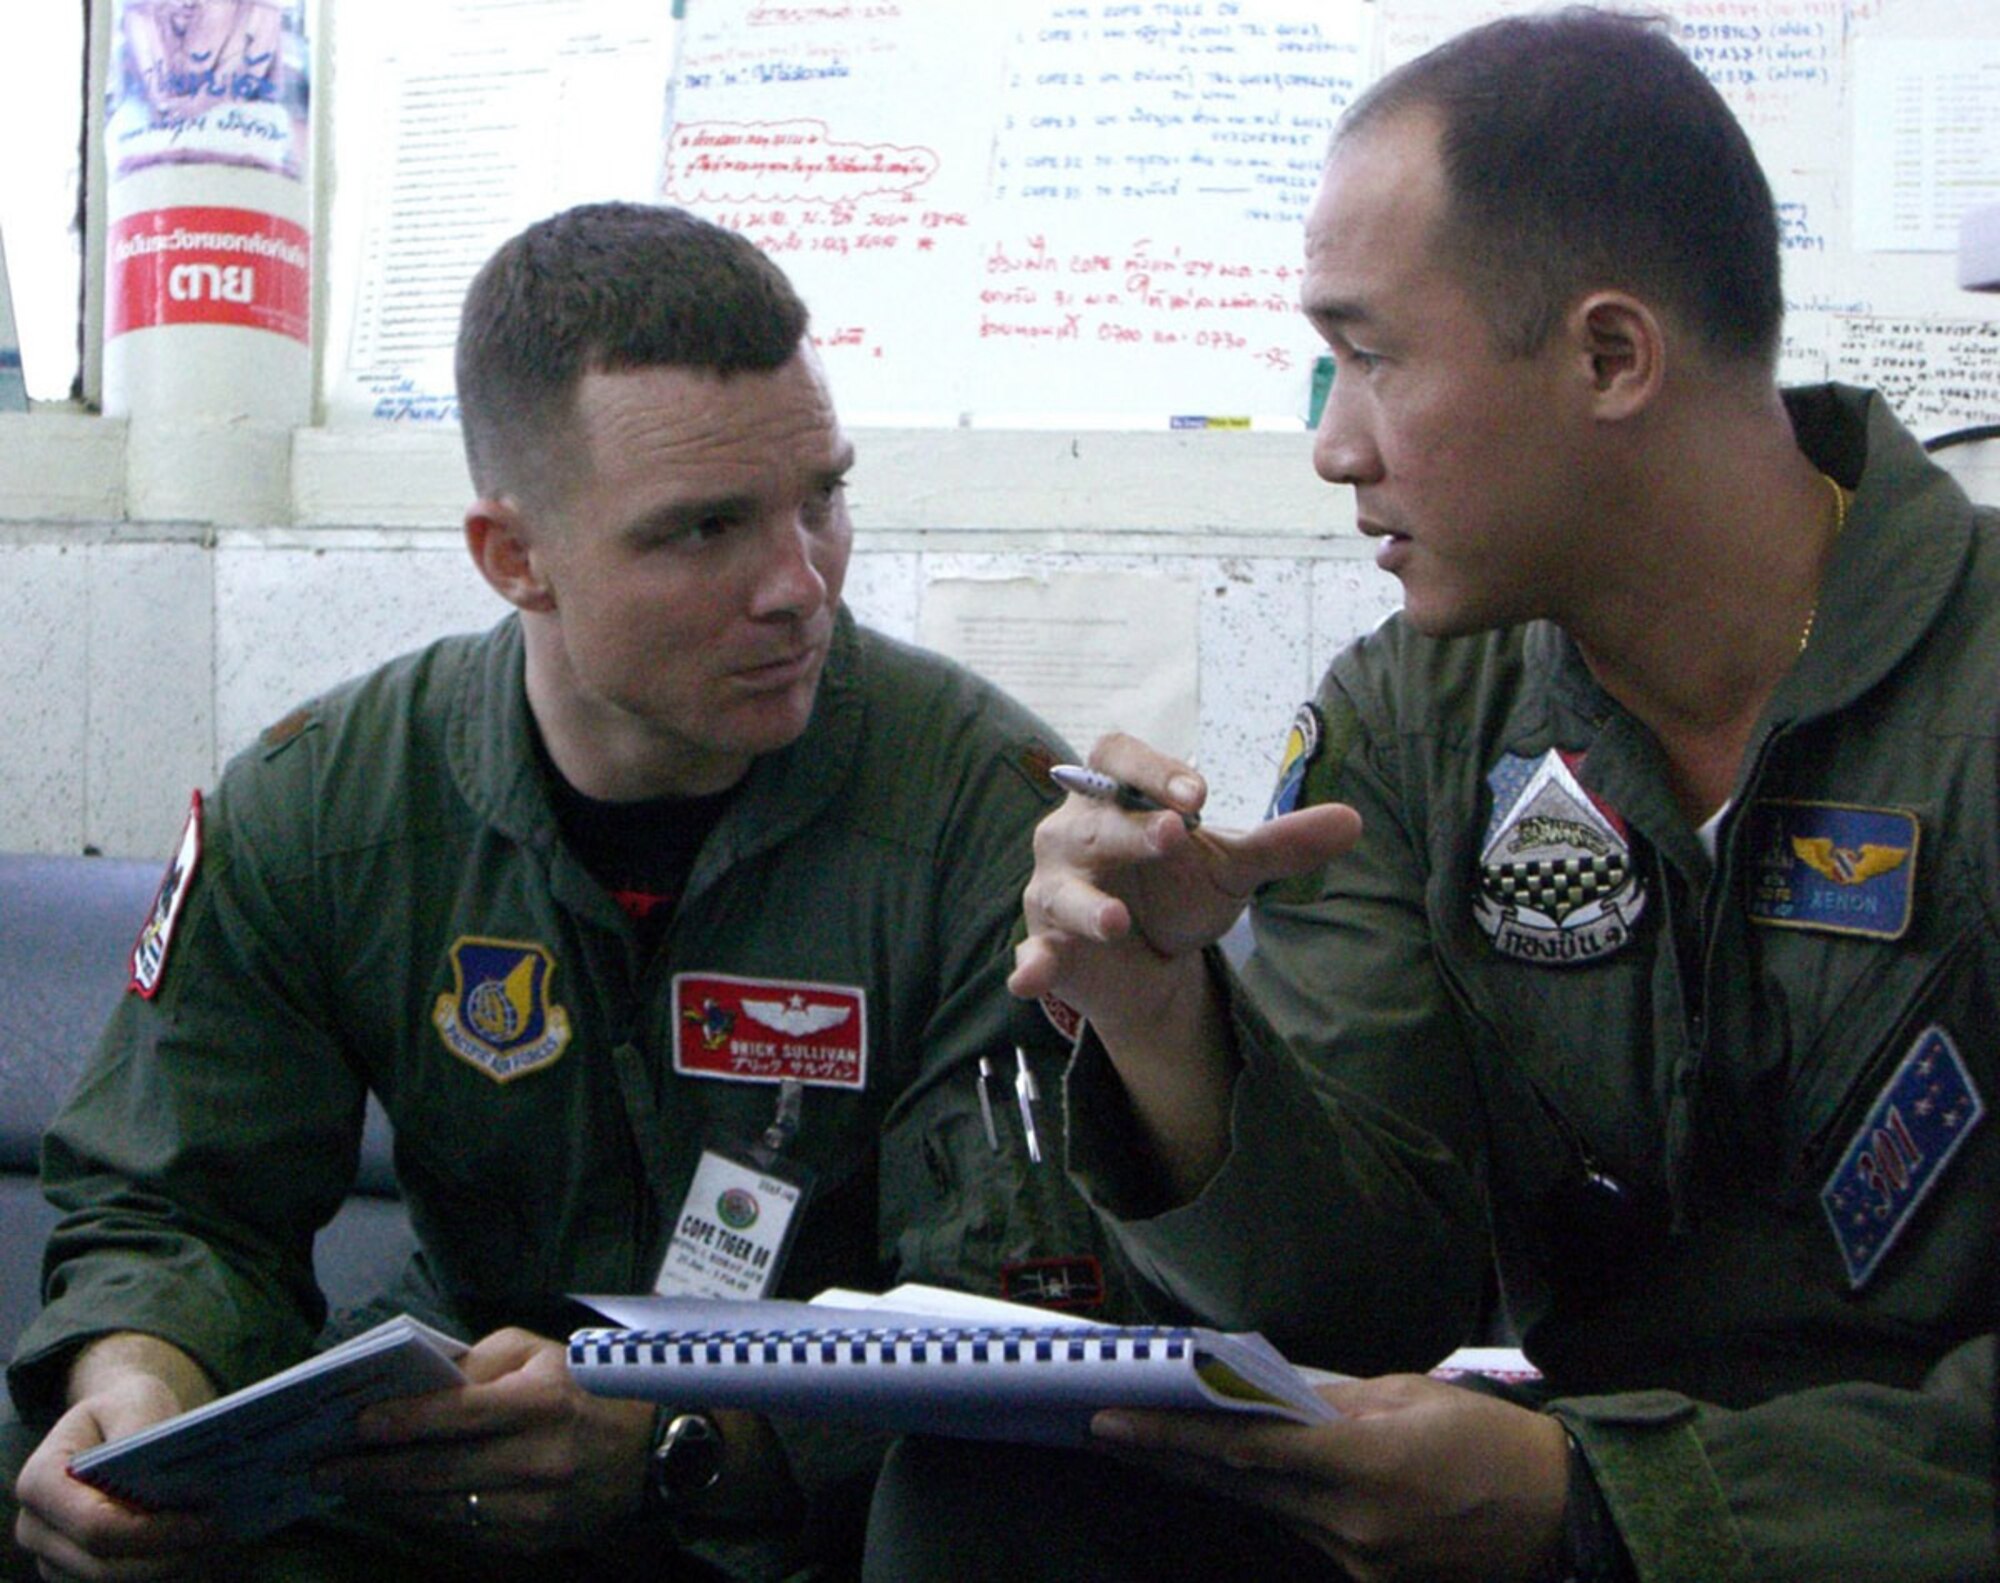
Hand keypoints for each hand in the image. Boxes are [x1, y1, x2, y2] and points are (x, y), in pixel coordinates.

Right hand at [14, 1373, 221, 1579]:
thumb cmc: (124, 1409)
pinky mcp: (74, 1571)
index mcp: (39, 1482)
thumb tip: (174, 1484)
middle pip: (104, 1565)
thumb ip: (145, 1437)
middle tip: (220, 1534)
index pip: (97, 1526)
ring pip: (112, 1582)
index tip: (205, 1520)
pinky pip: (120, 1581)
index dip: (153, 1531)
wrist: (110, 1422)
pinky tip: (197, 1546)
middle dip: (167, 1555)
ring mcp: (51, 1557)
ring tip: (214, 1540)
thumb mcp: (135, 1402)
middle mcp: (35, 1528)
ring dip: (167, 1566)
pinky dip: (160, 1567)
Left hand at [317, 1328, 653, 1552]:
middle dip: (373, 1473)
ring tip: (352, 1486)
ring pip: (445, 1510)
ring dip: (392, 1500)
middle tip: (325, 1470)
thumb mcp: (543, 1353)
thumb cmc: (589, 1388)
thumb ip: (483, 1359)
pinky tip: (402, 1503)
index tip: (358, 1424)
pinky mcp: (536, 1542)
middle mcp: (540, 1459)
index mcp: (541, 1403)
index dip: (405, 1421)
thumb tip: (424, 1384)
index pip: (460, 1414)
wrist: (655, 1449)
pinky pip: (466, 1533)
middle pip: (439, 1472)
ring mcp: (538, 1508)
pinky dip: (428, 1517)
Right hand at [1011, 733, 1360, 1033]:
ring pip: (1062, 892)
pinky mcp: (1047, 947)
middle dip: (1130, 831)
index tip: (1199, 794)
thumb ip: (1282, 844)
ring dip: (1087, 906)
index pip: (1116, 758)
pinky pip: (1031, 953)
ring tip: (1119, 922)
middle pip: (1092, 821)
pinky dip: (1030, 964)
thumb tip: (1354, 821)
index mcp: (1113, 796)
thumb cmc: (1179, 890)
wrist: (1154, 961)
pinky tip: (1030, 978)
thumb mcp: (1232, 867)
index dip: (1151, 769)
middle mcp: (1072, 835)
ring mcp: (1054, 892)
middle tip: (1174, 835)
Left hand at [1091, 1374, 1569, 1582]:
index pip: (1242, 1448)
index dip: (1169, 1437)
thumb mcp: (1410, 1394)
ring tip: (1164, 1439)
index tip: (1112, 1419)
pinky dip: (1278, 1500)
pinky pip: (1306, 1531)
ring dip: (1219, 1477)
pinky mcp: (1369, 1581)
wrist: (1557, 1516)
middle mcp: (1351, 1522)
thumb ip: (1331, 1401)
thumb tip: (1265, 1397)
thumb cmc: (1489, 1439)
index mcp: (1365, 1463)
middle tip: (1107, 1426)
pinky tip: (1256, 1475)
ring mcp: (1358, 1561)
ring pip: (1268, 1510)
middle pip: (1237, 1487)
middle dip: (1168, 1458)